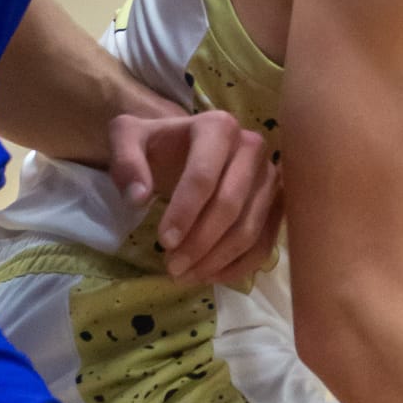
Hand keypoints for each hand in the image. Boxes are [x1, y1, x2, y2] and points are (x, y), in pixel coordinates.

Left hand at [107, 109, 280, 285]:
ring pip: (249, 228)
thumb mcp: (128, 138)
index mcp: (218, 127)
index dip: (184, 213)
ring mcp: (270, 177)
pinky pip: (265, 242)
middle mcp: (253, 147)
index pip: (204, 176)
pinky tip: (209, 275)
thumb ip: (125, 161)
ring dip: (216, 260)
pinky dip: (238, 266)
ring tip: (185, 275)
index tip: (163, 242)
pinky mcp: (277, 203)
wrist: (185, 145)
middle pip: (230, 205)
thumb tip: (138, 197)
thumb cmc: (158, 145)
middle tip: (172, 267)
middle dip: (199, 242)